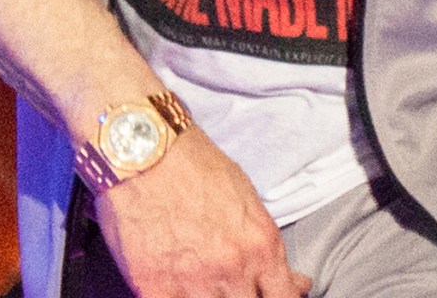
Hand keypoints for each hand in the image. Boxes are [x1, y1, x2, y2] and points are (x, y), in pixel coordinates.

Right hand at [96, 128, 309, 297]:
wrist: (149, 153)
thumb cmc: (196, 166)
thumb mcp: (248, 200)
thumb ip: (262, 243)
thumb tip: (287, 275)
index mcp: (261, 244)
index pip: (283, 296)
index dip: (281, 297)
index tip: (275, 293)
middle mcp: (232, 268)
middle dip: (245, 295)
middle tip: (235, 285)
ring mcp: (192, 281)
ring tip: (203, 285)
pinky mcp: (152, 286)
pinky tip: (175, 294)